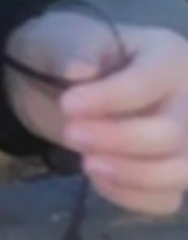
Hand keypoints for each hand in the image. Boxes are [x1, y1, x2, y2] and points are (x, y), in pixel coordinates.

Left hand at [5, 5, 187, 215]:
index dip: (108, 99)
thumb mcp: (65, 40)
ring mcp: (186, 141)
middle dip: (116, 139)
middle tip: (71, 133)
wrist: (63, 88)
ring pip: (179, 172)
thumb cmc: (72, 56)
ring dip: (128, 174)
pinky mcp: (171, 175)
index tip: (67, 106)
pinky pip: (164, 199)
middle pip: (171, 134)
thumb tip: (80, 69)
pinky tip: (99, 177)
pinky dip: (129, 195)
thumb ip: (73, 50)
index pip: (149, 84)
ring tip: (86, 163)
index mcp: (169, 56)